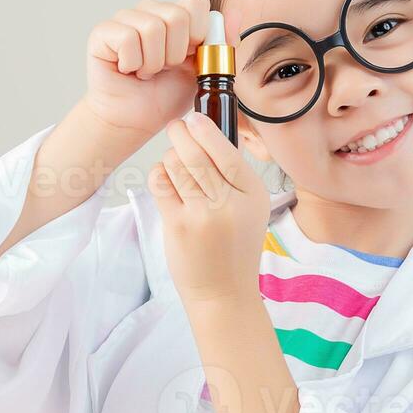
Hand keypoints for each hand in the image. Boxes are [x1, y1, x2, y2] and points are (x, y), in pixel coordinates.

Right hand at [83, 0, 209, 137]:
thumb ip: (221, 44)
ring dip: (153, 62)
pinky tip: (128, 70)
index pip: (197, 1)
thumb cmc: (164, 96)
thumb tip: (236, 15)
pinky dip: (132, 63)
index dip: (198, 33)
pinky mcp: (103, 31)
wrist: (135, 121)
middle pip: (177, 16)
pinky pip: (128, 38)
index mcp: (176, 15)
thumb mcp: (204, 72)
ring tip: (145, 72)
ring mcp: (125, 18)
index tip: (190, 57)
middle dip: (176, 54)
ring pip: (153, 28)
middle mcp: (151, 11)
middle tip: (164, 69)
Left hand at [149, 111, 270, 306]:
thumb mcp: (251, 210)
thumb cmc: (234, 248)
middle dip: (181, 135)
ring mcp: (202, 215)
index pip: (226, 153)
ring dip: (170, 158)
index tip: (194, 119)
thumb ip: (235, 177)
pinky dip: (159, 175)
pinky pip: (161, 184)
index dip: (206, 131)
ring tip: (173, 164)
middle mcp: (230, 203)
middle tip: (175, 128)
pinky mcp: (178, 226)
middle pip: (197, 155)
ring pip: (176, 166)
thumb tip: (209, 135)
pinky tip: (164, 179)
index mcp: (254, 195)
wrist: (224, 293)